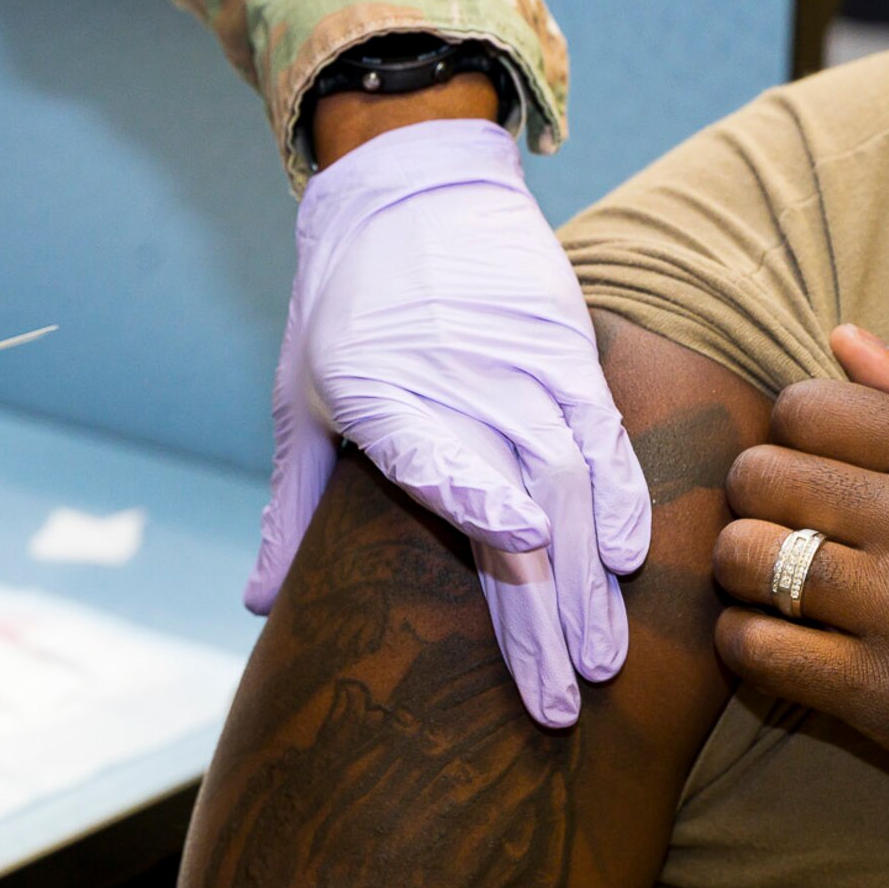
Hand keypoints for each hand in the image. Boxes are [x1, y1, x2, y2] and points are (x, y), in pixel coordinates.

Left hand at [246, 119, 650, 726]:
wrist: (410, 183)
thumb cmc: (340, 301)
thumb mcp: (301, 396)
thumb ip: (296, 505)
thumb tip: (262, 606)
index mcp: (380, 394)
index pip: (435, 455)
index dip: (478, 498)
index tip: (518, 547)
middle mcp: (459, 382)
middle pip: (514, 507)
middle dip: (539, 612)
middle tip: (558, 704)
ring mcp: (521, 368)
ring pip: (568, 485)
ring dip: (588, 581)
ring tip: (601, 661)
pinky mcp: (565, 354)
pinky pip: (602, 436)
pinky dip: (620, 495)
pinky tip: (627, 558)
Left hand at [709, 324, 888, 836]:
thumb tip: (842, 337)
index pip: (801, 406)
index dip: (789, 435)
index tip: (812, 469)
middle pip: (757, 477)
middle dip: (755, 500)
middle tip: (787, 527)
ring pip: (741, 558)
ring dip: (742, 573)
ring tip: (778, 585)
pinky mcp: (884, 699)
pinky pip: (753, 648)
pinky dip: (747, 643)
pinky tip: (782, 641)